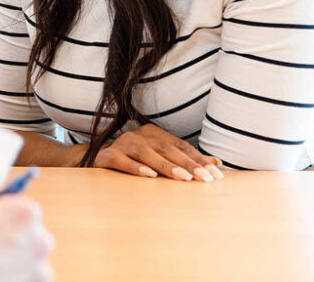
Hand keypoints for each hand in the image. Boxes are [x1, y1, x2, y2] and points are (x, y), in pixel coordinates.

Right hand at [93, 124, 223, 181]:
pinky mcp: (108, 155)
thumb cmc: (134, 160)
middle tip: (206, 178)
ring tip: (185, 179)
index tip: (216, 174)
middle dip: (189, 165)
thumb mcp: (161, 158)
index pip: (181, 147)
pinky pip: (123, 161)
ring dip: (167, 167)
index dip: (199, 160)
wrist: (97, 159)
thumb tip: (216, 162)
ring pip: (147, 154)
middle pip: (167, 150)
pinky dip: (136, 167)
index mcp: (154, 134)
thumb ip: (186, 160)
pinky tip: (150, 175)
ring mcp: (123, 144)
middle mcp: (139, 136)